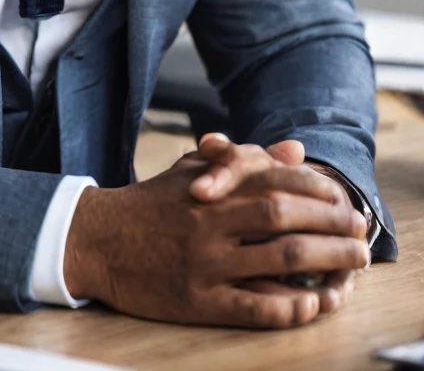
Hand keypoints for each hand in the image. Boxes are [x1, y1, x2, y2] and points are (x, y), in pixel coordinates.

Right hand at [63, 148, 367, 327]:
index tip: (343, 198)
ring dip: (324, 263)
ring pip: (277, 260)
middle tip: (360, 234)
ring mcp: (205, 262)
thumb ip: (242, 160)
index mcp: (210, 187)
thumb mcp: (193, 170)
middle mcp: (210, 221)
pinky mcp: (197, 300)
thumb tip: (293, 150)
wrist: (96, 239)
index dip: (316, 189)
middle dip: (330, 224)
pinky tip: (314, 304)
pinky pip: (254, 307)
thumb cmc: (150, 203)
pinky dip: (290, 306)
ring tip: (352, 269)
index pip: (274, 180)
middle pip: (283, 217)